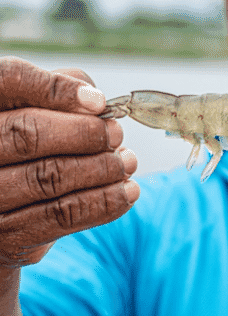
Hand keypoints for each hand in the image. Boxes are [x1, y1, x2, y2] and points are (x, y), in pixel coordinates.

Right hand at [0, 57, 138, 268]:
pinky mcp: (5, 235)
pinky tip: (127, 191)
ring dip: (101, 168)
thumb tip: (95, 101)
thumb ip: (57, 95)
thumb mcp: (32, 110)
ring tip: (127, 162)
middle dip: (85, 132)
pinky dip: (104, 202)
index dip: (55, 88)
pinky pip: (61, 215)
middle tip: (116, 134)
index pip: (9, 80)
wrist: (4, 213)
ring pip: (48, 176)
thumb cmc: (25, 148)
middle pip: (26, 133)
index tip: (99, 102)